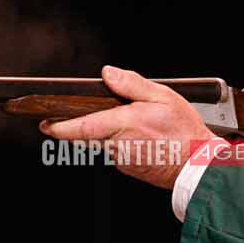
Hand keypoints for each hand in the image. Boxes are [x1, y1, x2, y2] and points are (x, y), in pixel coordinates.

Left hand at [39, 65, 211, 189]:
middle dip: (83, 126)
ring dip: (108, 134)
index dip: (60, 127)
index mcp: (122, 125)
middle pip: (89, 135)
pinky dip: (122, 143)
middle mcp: (117, 146)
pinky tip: (141, 138)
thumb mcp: (162, 97)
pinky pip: (117, 152)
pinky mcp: (130, 168)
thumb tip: (109, 74)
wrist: (198, 166)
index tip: (45, 124)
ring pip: (103, 144)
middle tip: (81, 118)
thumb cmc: (184, 132)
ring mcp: (122, 160)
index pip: (81, 127)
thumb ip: (131, 84)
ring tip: (133, 125)